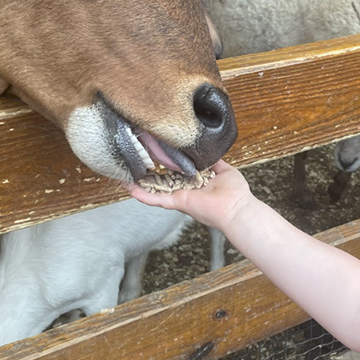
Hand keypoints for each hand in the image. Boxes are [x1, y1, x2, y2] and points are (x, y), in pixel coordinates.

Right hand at [128, 160, 253, 230]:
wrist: (236, 208)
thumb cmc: (235, 193)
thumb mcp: (225, 170)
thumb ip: (214, 161)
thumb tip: (208, 151)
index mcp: (195, 183)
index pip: (177, 172)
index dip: (165, 164)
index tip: (155, 154)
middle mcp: (185, 190)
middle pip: (162, 180)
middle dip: (147, 173)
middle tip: (135, 162)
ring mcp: (179, 197)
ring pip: (154, 190)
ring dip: (138, 184)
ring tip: (124, 175)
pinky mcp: (177, 202)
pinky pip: (156, 199)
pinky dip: (142, 195)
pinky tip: (128, 188)